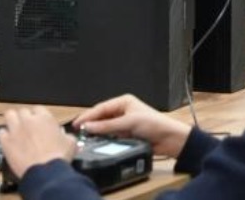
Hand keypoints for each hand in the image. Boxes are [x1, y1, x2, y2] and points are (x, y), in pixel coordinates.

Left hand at [0, 107, 76, 180]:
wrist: (45, 171)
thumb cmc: (57, 157)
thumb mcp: (70, 142)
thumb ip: (65, 134)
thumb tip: (63, 135)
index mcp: (45, 118)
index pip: (38, 108)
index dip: (38, 115)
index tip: (39, 121)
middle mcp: (29, 121)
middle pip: (22, 110)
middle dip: (24, 117)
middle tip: (27, 125)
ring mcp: (15, 130)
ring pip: (9, 115)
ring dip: (12, 121)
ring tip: (15, 128)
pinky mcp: (6, 142)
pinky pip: (1, 132)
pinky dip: (4, 135)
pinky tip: (8, 140)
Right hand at [72, 94, 192, 157]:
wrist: (168, 139)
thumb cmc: (154, 124)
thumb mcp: (129, 122)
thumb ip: (107, 126)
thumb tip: (88, 127)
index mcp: (124, 102)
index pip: (101, 107)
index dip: (88, 116)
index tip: (77, 124)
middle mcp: (122, 110)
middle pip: (101, 117)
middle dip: (90, 123)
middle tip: (77, 132)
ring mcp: (123, 123)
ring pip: (104, 127)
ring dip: (96, 132)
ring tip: (84, 137)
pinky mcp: (125, 134)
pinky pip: (109, 135)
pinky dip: (102, 138)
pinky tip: (96, 142)